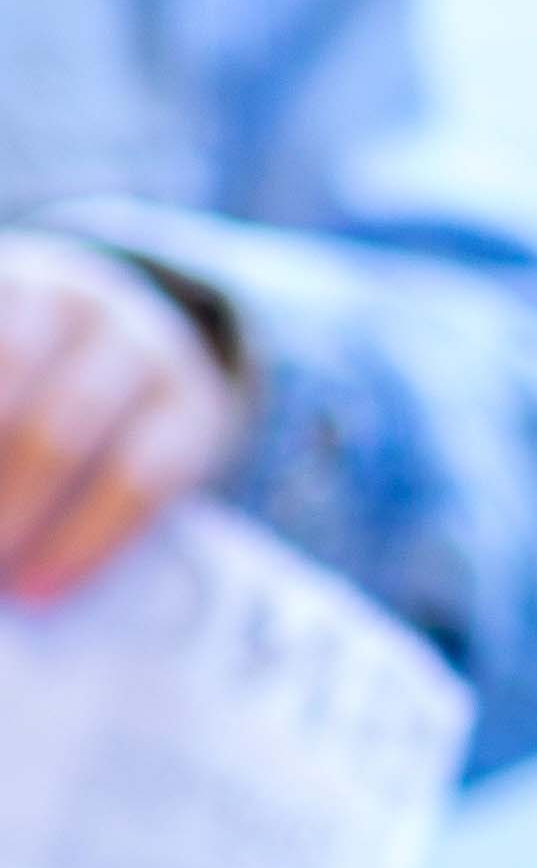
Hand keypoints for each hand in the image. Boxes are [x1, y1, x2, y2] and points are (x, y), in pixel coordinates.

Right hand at [0, 234, 239, 607]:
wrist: (97, 323)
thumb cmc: (115, 434)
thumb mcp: (138, 471)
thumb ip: (102, 519)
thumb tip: (31, 596)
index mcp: (188, 398)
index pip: (148, 471)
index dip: (90, 536)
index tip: (37, 596)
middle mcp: (128, 334)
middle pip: (64, 425)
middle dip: (11, 503)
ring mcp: (53, 294)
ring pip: (9, 371)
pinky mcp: (3, 271)